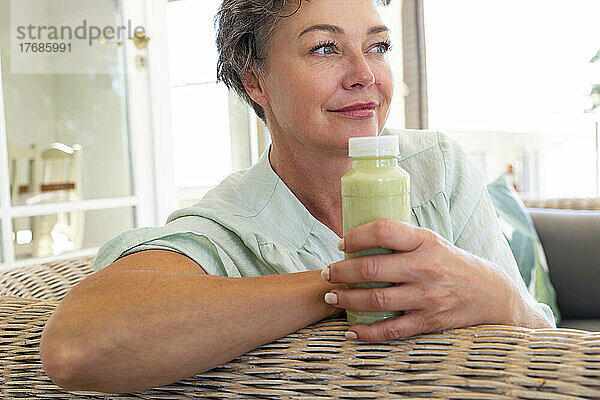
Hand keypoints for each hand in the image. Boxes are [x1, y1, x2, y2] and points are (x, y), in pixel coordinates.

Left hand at [321, 218, 522, 341]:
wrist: (492, 294)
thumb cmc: (454, 263)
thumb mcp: (432, 242)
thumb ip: (402, 240)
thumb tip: (360, 237)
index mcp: (425, 241)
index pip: (384, 230)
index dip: (357, 235)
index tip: (341, 242)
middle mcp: (426, 268)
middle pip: (372, 268)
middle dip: (341, 271)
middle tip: (326, 273)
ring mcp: (428, 297)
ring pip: (377, 300)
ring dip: (348, 300)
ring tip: (332, 297)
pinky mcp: (430, 321)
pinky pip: (392, 330)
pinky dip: (368, 332)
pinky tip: (352, 330)